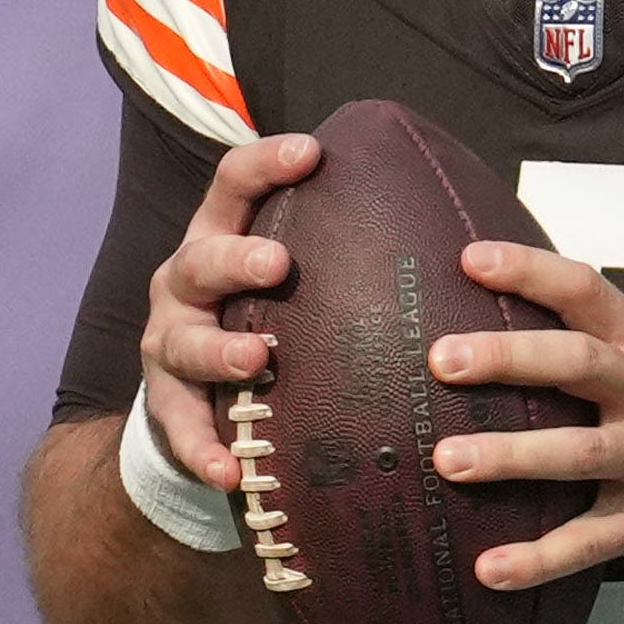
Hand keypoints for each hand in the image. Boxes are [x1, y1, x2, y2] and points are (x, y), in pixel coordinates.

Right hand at [132, 130, 314, 512]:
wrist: (198, 400)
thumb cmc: (269, 321)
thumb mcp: (296, 282)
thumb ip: (344, 256)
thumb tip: (458, 233)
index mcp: (220, 238)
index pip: (233, 184)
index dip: (266, 163)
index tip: (312, 151)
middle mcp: (186, 283)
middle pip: (201, 259)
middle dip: (236, 258)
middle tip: (277, 262)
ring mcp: (170, 342)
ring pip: (184, 342)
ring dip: (218, 351)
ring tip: (253, 359)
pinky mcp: (165, 402)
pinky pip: (181, 426)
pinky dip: (203, 448)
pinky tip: (228, 471)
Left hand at [429, 239, 623, 588]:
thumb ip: (596, 344)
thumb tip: (497, 326)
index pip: (587, 292)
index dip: (531, 271)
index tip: (473, 261)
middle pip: (580, 364)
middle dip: (509, 358)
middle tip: (443, 359)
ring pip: (581, 453)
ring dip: (511, 456)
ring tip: (448, 461)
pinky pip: (591, 541)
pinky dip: (539, 558)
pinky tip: (491, 569)